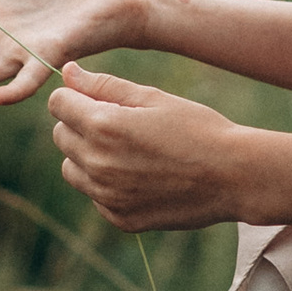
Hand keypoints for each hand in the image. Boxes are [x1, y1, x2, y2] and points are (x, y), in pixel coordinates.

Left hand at [48, 67, 248, 231]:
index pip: (57, 104)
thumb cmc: (197, 128)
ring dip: (88, 156)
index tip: (97, 99)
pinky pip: (95, 196)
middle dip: (80, 124)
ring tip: (129, 151)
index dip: (75, 96)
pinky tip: (141, 176)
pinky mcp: (119, 218)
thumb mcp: (153, 98)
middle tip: (120, 124)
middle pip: (61, 136)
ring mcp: (107, 196)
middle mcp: (97, 163)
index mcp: (102, 126)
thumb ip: (104, 85)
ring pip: (72, 169)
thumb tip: (68, 72)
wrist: (234, 176)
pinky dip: (108, 185)